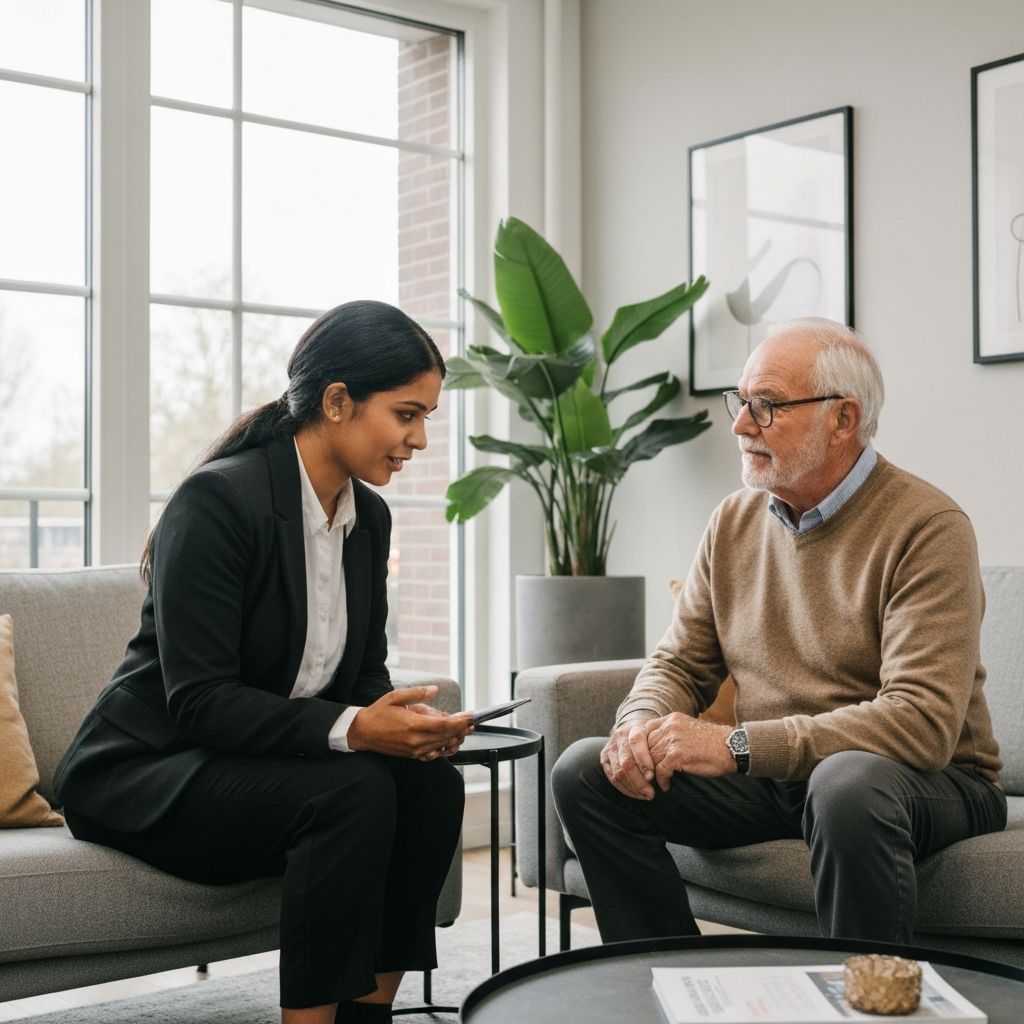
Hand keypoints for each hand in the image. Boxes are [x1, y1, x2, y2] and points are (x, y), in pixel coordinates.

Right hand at [347, 686, 473, 759]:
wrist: (362, 732)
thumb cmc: (378, 713)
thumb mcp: (396, 697)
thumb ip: (417, 693)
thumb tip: (434, 689)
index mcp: (414, 725)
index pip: (445, 725)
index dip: (460, 722)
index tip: (470, 717)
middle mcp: (416, 741)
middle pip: (447, 736)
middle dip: (461, 729)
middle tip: (472, 723)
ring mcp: (414, 750)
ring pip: (442, 746)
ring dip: (455, 739)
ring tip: (464, 731)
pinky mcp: (412, 755)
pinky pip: (433, 754)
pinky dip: (443, 749)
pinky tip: (449, 742)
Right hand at [600, 718, 660, 799]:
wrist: (632, 729)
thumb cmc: (651, 736)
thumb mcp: (658, 734)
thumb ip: (662, 745)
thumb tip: (671, 764)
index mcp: (634, 727)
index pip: (636, 742)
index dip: (643, 760)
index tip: (652, 777)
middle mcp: (620, 736)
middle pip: (626, 762)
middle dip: (639, 781)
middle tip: (651, 794)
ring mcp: (610, 747)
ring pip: (618, 772)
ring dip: (633, 788)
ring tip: (646, 796)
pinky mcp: (604, 758)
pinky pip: (612, 778)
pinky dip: (625, 789)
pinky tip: (636, 794)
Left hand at [646, 714, 734, 789]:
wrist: (732, 747)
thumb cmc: (712, 742)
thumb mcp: (689, 728)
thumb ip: (673, 732)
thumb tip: (658, 746)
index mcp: (672, 719)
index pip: (646, 729)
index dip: (643, 745)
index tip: (647, 759)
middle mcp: (669, 726)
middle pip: (646, 745)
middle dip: (646, 761)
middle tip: (648, 774)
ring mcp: (672, 740)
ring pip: (651, 758)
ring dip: (653, 773)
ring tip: (657, 781)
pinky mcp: (677, 755)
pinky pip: (660, 770)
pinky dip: (661, 780)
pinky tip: (666, 785)